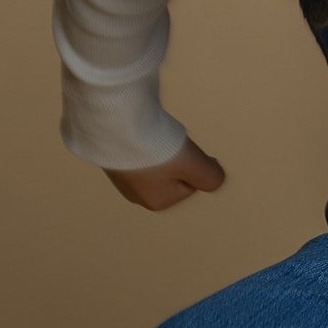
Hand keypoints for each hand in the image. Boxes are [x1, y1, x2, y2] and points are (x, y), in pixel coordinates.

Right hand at [104, 136, 226, 210]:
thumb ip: (213, 178)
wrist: (116, 125)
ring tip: (150, 136)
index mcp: (158, 203)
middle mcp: (137, 196)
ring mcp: (121, 178)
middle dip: (175, 156)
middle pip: (173, 172)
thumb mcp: (198, 167)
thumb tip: (215, 177)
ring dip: (159, 146)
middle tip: (166, 141)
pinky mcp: (112, 158)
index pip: (191, 182)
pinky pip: (137, 150)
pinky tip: (137, 132)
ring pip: (155, 160)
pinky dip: (142, 140)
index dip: (193, 162)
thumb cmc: (157, 149)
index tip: (183, 150)